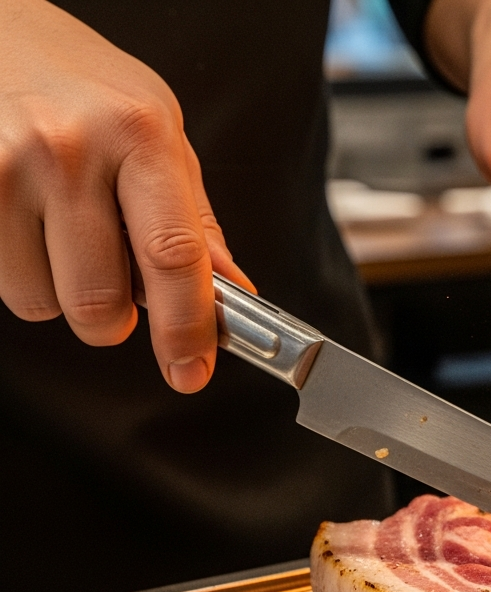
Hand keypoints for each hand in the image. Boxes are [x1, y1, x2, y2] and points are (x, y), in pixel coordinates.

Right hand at [0, 0, 252, 392]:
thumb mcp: (160, 131)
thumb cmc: (87, 86)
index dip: (187, 328)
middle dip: (116, 320)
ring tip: (64, 235)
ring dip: (61, 293)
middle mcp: (69, 151)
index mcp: (140, 135)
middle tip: (118, 291)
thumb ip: (194, 217)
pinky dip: (21, 272)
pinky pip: (1, 281)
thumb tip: (231, 292)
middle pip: (100, 300)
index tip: (193, 370)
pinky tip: (28, 224)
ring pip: (42, 302)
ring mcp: (4, 169)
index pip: (174, 256)